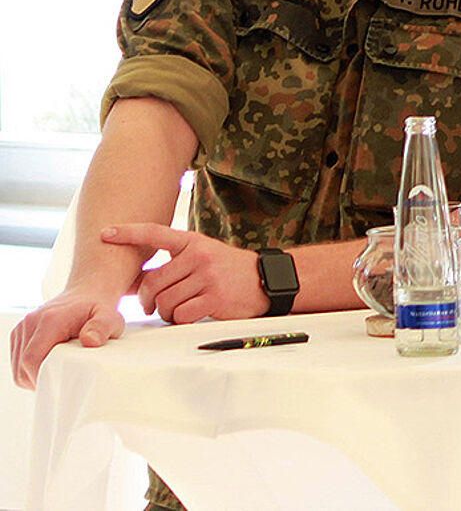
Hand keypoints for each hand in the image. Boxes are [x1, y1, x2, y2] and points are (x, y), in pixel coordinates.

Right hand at [10, 283, 127, 388]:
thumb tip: (90, 341)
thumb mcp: (109, 317)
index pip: (32, 359)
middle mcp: (30, 323)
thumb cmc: (98, 308)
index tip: (61, 385)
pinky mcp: (20, 334)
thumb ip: (102, 327)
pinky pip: (17, 361)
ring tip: (57, 375)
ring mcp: (22, 328)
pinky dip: (30, 370)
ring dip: (34, 377)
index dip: (42, 378)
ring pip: (18, 367)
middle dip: (40, 381)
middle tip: (63, 384)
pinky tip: (49, 367)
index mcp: (49, 320)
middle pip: (22, 367)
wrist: (86, 294)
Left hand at [102, 224, 268, 324]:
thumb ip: (174, 264)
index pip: (154, 234)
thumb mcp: (202, 256)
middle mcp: (198, 256)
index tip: (104, 234)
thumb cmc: (227, 270)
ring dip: (166, 312)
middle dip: (147, 300)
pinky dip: (180, 318)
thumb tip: (135, 283)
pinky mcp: (215, 297)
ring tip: (178, 309)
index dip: (127, 233)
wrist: (265, 279)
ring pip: (165, 301)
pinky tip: (191, 314)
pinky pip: (181, 314)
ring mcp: (207, 276)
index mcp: (192, 242)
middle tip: (151, 306)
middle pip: (153, 282)